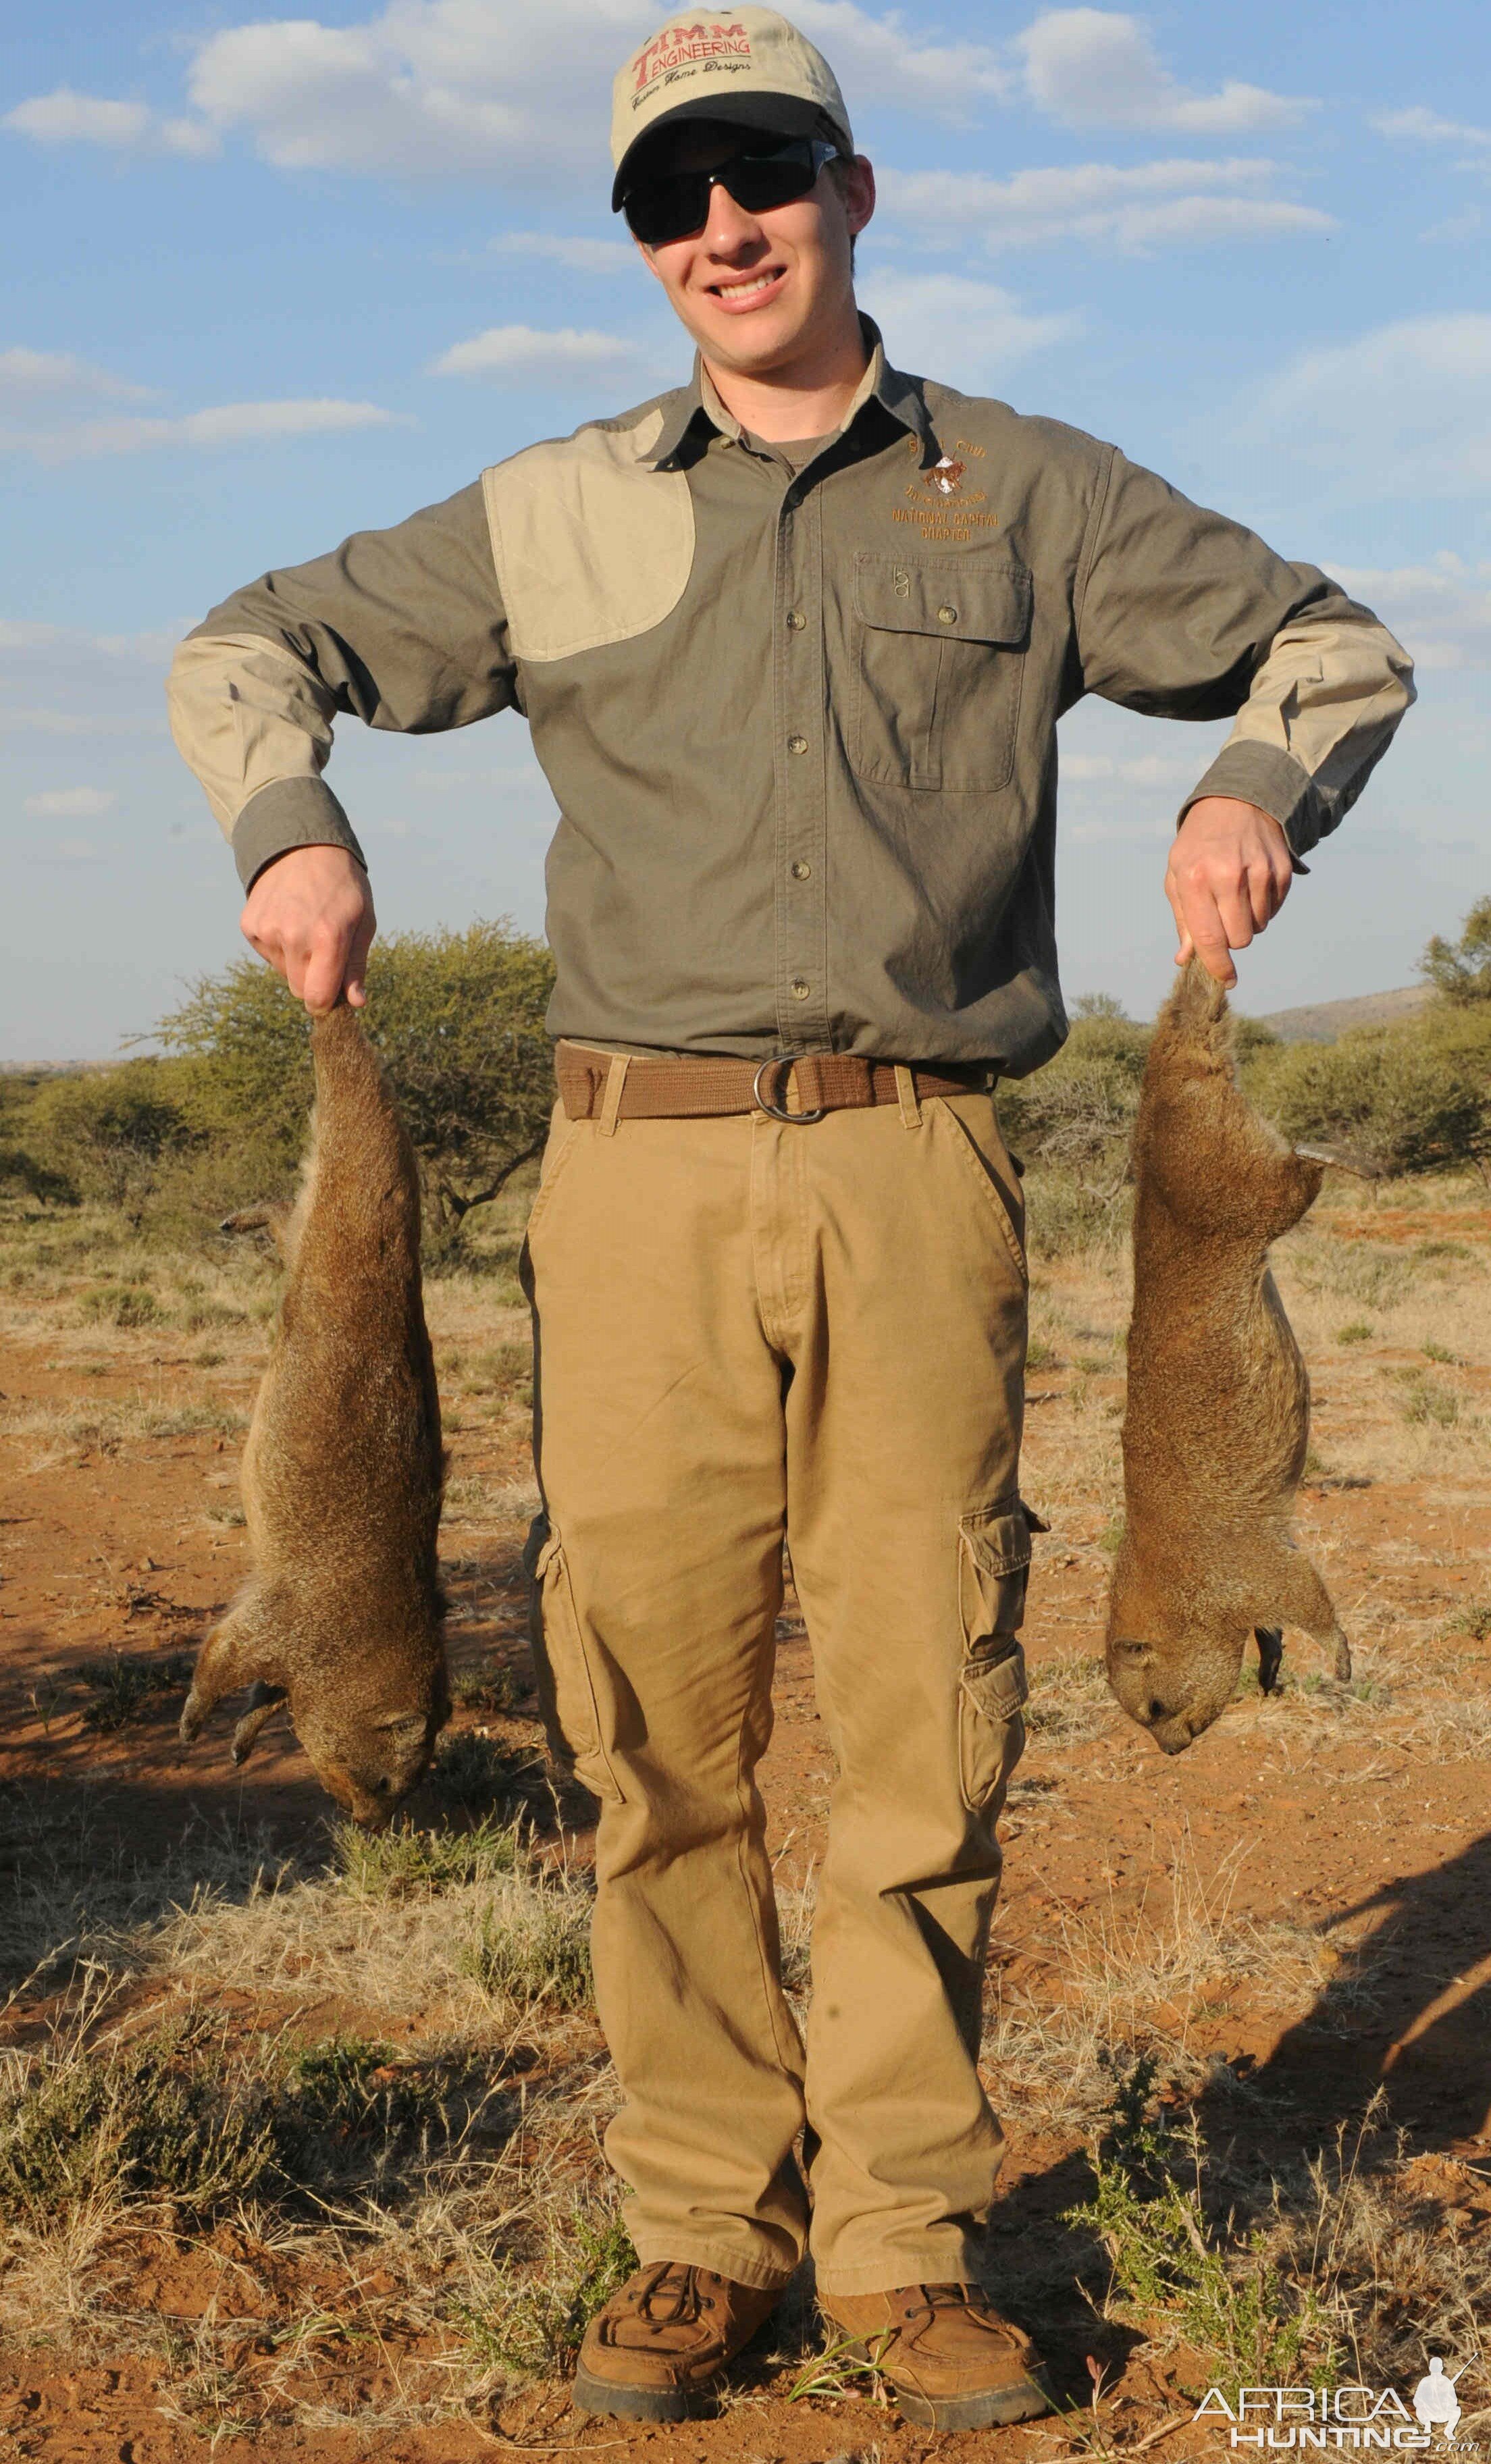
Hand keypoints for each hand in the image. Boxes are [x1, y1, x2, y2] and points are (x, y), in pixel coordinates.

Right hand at [239, 843, 375, 1012]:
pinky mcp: (250, 925)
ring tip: (307, 928)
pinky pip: (267, 955)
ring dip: (297, 961)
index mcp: (328, 937)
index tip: (331, 998)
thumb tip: (355, 1003)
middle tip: (324, 953)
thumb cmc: (343, 887)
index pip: (317, 998)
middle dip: (314, 981)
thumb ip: (357, 965)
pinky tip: (289, 920)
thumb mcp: (364, 921)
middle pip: (300, 990)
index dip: (326, 1004)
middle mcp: (294, 935)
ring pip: (284, 973)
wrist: (303, 846)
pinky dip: (279, 946)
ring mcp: (267, 930)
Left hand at [1164, 797, 1292, 988]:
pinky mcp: (1281, 870)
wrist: (1235, 803)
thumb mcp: (1178, 876)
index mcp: (1196, 878)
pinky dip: (1262, 908)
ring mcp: (1259, 871)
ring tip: (1235, 896)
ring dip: (1246, 922)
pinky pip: (1274, 911)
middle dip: (1230, 939)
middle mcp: (1229, 875)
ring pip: (1258, 927)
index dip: (1218, 965)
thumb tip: (1187, 959)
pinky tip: (1251, 886)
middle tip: (1221, 918)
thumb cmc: (1198, 846)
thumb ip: (1183, 920)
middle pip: (1239, 939)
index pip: (1210, 937)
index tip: (1225, 981)